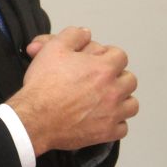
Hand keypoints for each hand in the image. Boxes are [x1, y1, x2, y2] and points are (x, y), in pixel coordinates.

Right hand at [7, 26, 138, 155]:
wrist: (35, 117)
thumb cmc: (43, 85)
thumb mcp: (53, 48)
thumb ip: (73, 35)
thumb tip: (85, 33)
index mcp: (102, 68)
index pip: (120, 56)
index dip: (108, 55)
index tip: (99, 59)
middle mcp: (112, 91)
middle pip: (130, 80)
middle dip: (118, 76)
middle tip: (102, 78)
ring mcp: (111, 113)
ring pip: (131, 104)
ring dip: (122, 99)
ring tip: (107, 97)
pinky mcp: (106, 133)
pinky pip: (122, 128)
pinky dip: (115, 122)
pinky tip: (102, 117)